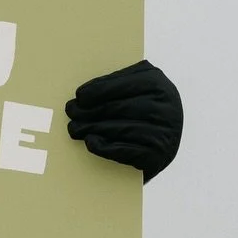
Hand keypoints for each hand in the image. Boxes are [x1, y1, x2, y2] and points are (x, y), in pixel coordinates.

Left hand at [65, 60, 181, 181]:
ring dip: (91, 128)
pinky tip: (90, 142)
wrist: (164, 142)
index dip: (98, 90)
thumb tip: (84, 94)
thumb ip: (118, 82)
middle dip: (89, 111)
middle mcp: (166, 108)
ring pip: (118, 129)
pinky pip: (125, 151)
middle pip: (117, 108)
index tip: (79, 96)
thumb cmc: (144, 109)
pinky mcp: (157, 156)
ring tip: (74, 128)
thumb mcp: (137, 86)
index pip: (123, 85)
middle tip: (71, 112)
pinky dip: (104, 147)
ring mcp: (163, 134)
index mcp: (158, 85)